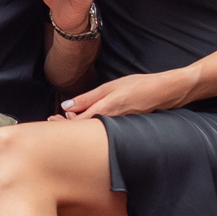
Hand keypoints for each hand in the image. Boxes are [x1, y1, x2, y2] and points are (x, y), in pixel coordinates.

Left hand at [63, 68, 197, 117]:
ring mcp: (117, 126)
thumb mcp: (110, 87)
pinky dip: (92, 124)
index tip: (52, 119)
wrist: (165, 92)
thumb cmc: (139, 85)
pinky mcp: (123, 127)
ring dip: (79, 125)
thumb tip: (66, 105)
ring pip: (92, 130)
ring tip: (69, 117)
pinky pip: (103, 129)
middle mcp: (110, 123)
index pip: (77, 123)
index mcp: (104, 111)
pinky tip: (87, 119)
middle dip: (67, 126)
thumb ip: (88, 97)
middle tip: (55, 119)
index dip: (62, 123)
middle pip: (82, 129)